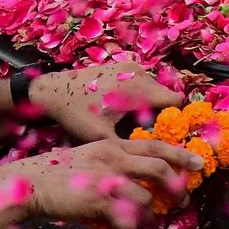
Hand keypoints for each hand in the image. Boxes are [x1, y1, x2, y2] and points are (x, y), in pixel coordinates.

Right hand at [0, 137, 203, 228]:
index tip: (199, 163)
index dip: (180, 154)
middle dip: (176, 184)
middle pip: (158, 167)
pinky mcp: (97, 199)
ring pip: (145, 196)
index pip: (154, 146)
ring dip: (152, 212)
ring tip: (151, 221)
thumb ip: (115, 161)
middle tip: (184, 198)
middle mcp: (112, 157)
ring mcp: (105, 178)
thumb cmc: (61, 172)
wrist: (32, 182)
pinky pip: (126, 216)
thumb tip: (138, 178)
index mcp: (112, 144)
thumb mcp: (91, 156)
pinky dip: (132, 226)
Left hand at [30, 61, 183, 142]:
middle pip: (167, 94)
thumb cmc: (76, 114)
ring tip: (138, 122)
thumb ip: (129, 148)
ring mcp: (131, 66)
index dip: (176, 118)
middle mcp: (139, 73)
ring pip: (155, 86)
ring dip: (153, 103)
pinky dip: (142, 93)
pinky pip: (143, 80)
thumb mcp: (102, 137)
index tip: (168, 135)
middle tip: (152, 132)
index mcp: (138, 90)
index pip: (176, 101)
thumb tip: (149, 164)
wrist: (53, 90)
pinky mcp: (123, 64)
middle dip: (163, 113)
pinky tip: (127, 109)